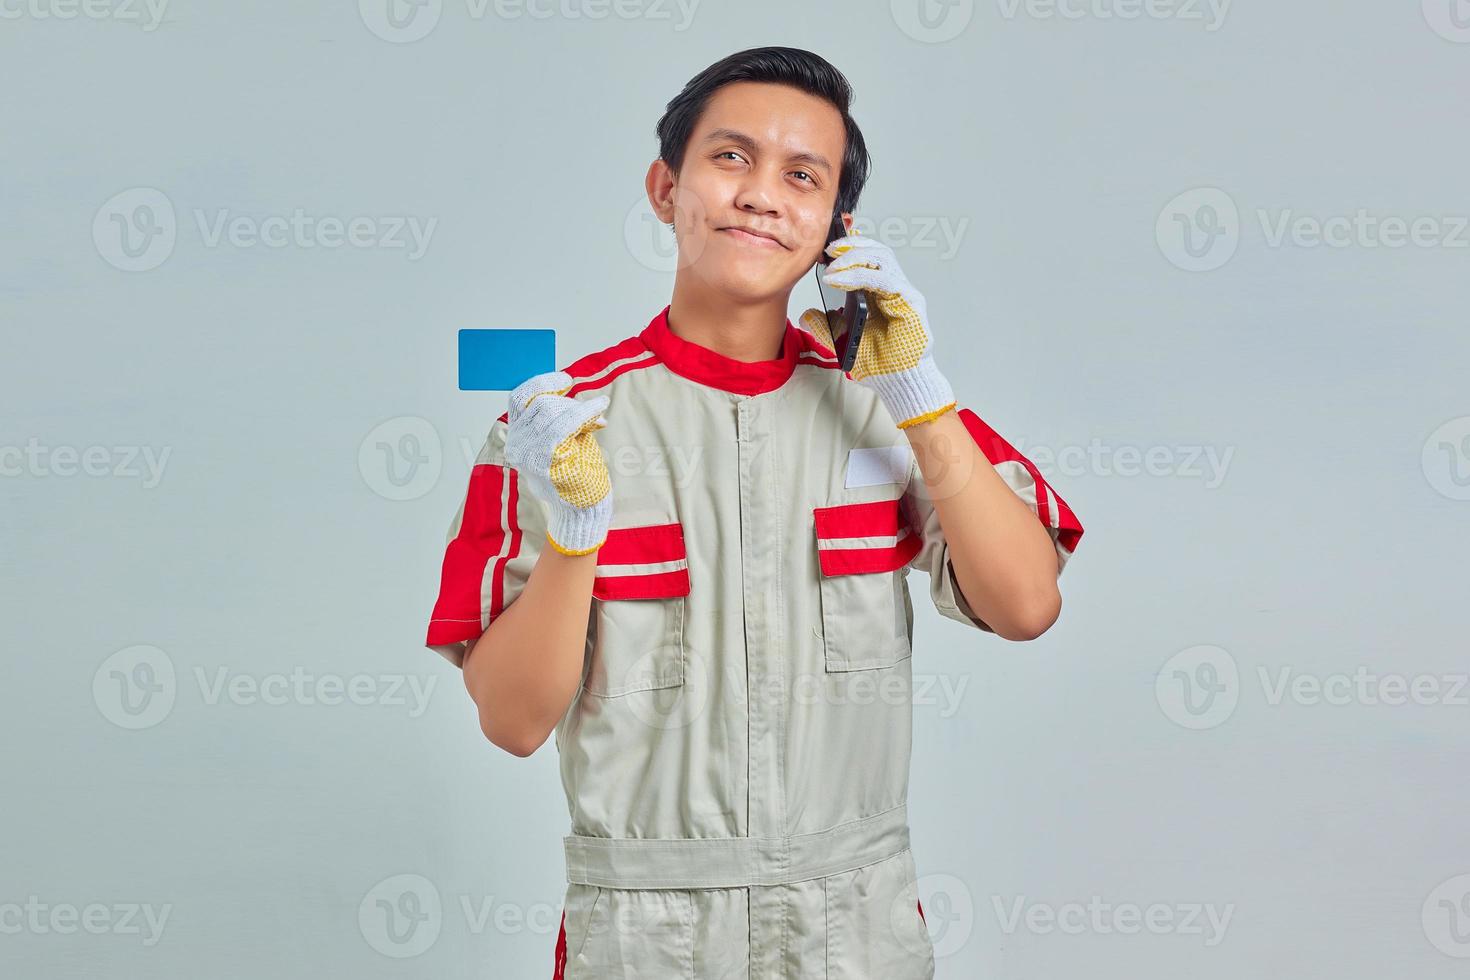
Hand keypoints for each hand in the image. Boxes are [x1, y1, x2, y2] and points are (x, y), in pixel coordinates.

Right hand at [504, 370, 612, 554]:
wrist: (583, 510)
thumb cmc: (577, 474)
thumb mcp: (567, 437)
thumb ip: (563, 416)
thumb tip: (571, 393)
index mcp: (517, 437)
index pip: (519, 398)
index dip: (541, 383)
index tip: (565, 380)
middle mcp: (517, 445)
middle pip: (538, 402)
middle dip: (568, 400)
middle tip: (591, 409)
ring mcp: (527, 454)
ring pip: (550, 410)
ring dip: (578, 407)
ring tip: (598, 412)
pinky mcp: (544, 461)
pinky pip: (563, 425)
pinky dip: (584, 413)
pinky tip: (600, 410)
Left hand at [800, 233, 956, 428]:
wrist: (898, 384)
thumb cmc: (880, 363)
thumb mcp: (842, 342)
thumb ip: (826, 327)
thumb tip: (806, 315)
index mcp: (879, 293)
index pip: (867, 259)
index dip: (848, 250)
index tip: (823, 251)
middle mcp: (893, 289)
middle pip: (877, 251)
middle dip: (851, 246)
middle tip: (827, 250)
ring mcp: (903, 294)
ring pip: (882, 258)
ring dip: (854, 257)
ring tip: (832, 266)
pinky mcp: (910, 303)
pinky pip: (885, 280)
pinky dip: (861, 275)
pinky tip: (842, 279)